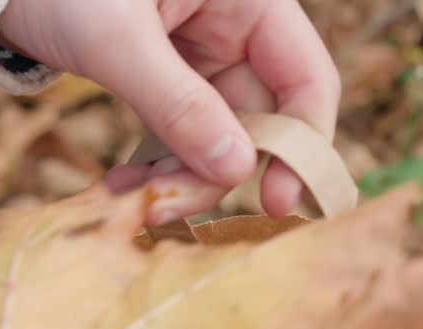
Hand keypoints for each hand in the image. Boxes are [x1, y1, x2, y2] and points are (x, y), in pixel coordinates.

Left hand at [0, 0, 339, 220]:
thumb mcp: (116, 41)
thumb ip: (176, 103)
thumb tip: (235, 170)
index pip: (305, 78)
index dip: (300, 142)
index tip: (275, 200)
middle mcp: (231, 25)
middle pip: (257, 117)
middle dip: (215, 171)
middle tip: (164, 210)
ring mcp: (196, 53)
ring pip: (213, 134)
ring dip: (178, 175)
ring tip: (127, 199)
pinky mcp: (160, 75)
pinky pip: (174, 131)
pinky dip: (152, 163)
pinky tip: (118, 186)